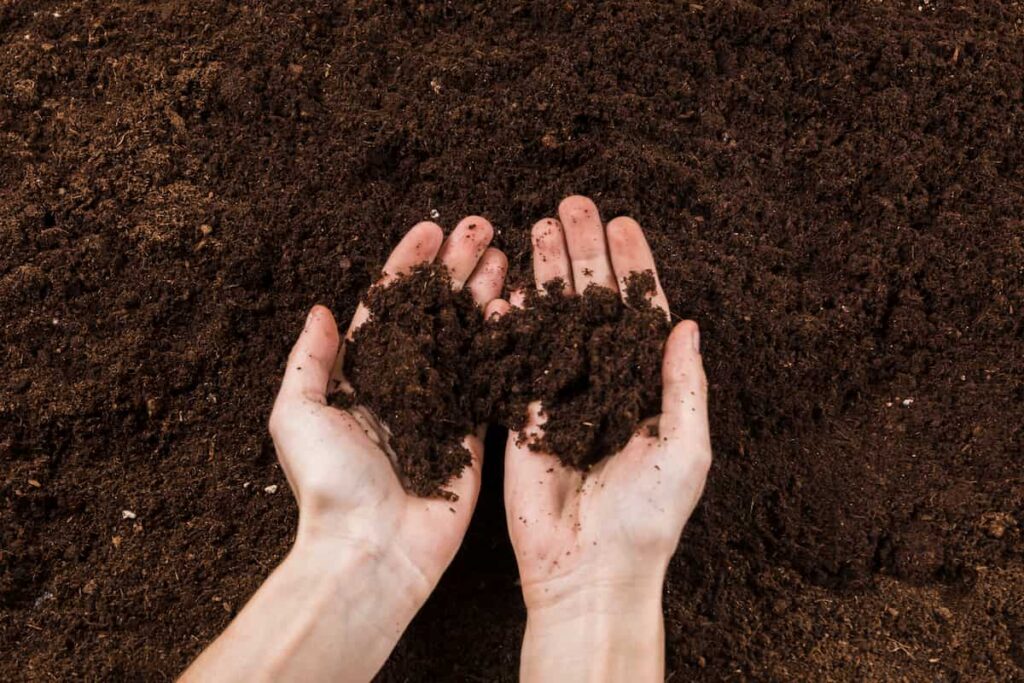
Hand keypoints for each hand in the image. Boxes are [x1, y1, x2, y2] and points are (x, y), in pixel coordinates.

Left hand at [270, 217, 505, 588]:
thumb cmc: (330, 484)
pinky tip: (517, 304)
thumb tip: (322, 309)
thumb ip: (311, 360)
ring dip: (484, 292)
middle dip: (456, 268)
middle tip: (482, 228)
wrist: (373, 551)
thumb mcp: (297, 414)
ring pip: (466, 335)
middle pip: (434, 312)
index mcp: (360, 378)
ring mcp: (441, 406)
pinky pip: (490, 377)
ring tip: (504, 253)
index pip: (387, 307)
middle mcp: (404, 386)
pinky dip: (503, 339)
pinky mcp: (473, 433)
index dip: (408, 266)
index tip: (430, 230)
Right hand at [494, 196, 710, 681]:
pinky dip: (511, 318)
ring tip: (540, 223)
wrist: (589, 569)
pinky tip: (510, 279)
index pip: (638, 312)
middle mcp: (600, 381)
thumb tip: (688, 322)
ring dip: (547, 271)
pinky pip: (515, 357)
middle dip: (583, 252)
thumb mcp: (687, 447)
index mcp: (644, 385)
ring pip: (551, 318)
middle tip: (573, 203)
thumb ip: (684, 383)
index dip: (632, 266)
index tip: (623, 223)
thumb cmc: (649, 516)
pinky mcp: (520, 413)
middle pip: (590, 302)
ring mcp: (558, 393)